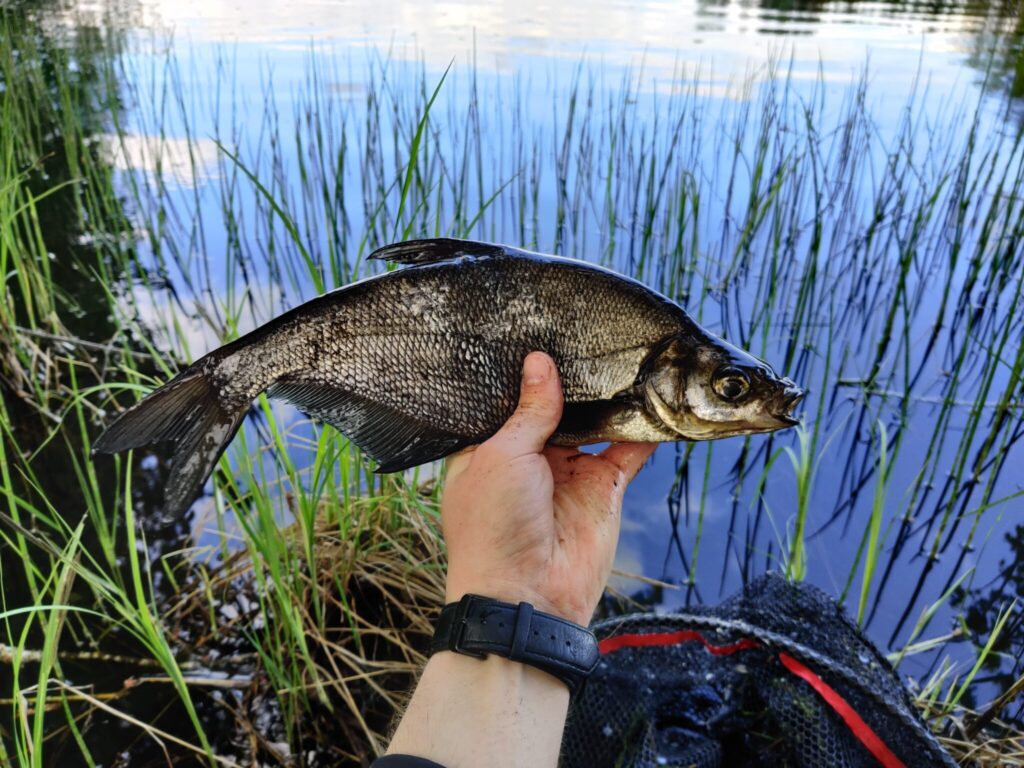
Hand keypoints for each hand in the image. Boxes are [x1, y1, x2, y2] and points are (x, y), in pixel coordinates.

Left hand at [442, 351, 655, 625]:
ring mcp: (569, 472)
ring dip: (608, 398)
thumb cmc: (493, 526)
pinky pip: (628, 451)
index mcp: (491, 448)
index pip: (507, 400)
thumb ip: (530, 410)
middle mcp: (530, 457)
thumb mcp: (502, 455)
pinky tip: (655, 397)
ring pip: (595, 424)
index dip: (522, 372)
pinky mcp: (604, 489)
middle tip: (588, 331)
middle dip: (571, 379)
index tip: (537, 330)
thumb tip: (540, 362)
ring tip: (623, 353)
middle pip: (556, 408)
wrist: (528, 596)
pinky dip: (644, 429)